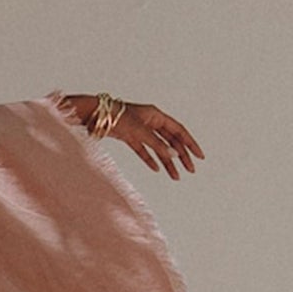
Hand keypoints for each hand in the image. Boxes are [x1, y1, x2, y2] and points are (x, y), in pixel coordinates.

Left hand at [61, 95, 204, 178]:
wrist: (93, 116)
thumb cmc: (116, 117)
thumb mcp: (140, 132)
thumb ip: (157, 144)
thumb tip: (173, 155)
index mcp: (156, 115)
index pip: (179, 130)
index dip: (190, 143)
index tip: (199, 156)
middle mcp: (150, 121)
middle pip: (170, 140)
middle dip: (181, 156)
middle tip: (190, 170)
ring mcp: (139, 129)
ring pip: (158, 147)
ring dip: (167, 161)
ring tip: (175, 176)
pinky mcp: (128, 137)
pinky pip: (143, 150)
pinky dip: (150, 159)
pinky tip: (156, 168)